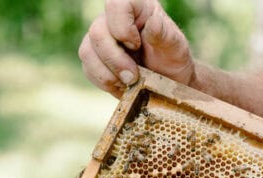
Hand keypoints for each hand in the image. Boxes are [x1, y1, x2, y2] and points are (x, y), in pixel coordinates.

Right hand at [78, 0, 194, 96]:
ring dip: (108, 74)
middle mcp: (113, 19)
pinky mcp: (94, 57)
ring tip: (129, 82)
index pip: (115, 5)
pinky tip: (121, 85)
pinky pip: (88, 69)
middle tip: (133, 77)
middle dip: (115, 60)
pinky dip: (104, 82)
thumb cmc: (172, 58)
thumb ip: (164, 35)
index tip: (137, 45)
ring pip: (87, 52)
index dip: (122, 28)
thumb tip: (153, 23)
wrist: (167, 81)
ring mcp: (101, 38)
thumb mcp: (175, 47)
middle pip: (97, 33)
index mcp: (136, 7)